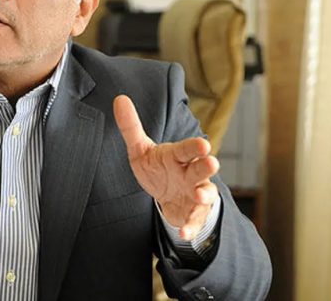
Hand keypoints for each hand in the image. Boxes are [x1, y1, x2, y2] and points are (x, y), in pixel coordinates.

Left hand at [113, 95, 219, 239]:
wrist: (167, 196)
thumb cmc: (157, 168)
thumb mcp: (141, 149)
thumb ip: (131, 127)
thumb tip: (119, 98)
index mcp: (178, 156)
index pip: (187, 149)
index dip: (194, 147)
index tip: (202, 144)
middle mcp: (191, 174)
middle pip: (201, 168)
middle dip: (206, 166)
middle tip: (211, 162)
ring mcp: (194, 194)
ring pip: (204, 193)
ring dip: (203, 195)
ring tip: (198, 195)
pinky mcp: (192, 214)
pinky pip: (193, 221)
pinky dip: (190, 227)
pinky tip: (183, 232)